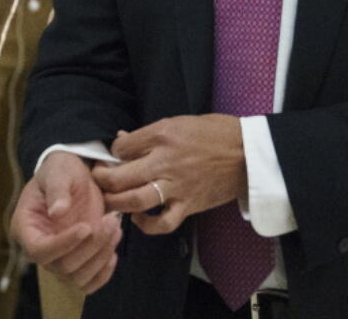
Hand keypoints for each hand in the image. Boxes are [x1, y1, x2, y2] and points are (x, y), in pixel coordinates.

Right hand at [10, 151, 121, 293]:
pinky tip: (113, 253)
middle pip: (62, 266)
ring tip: (115, 228)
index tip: (87, 227)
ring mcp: (58, 258)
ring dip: (100, 257)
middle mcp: (39, 248)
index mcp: (26, 227)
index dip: (63, 244)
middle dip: (91, 246)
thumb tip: (57, 211)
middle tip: (111, 220)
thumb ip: (58, 189)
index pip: (39, 250)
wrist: (76, 176)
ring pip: (77, 278)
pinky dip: (102, 274)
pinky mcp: (76, 261)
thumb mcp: (59, 170)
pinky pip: (87, 283)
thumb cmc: (62, 170)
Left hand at [92, 114, 246, 235]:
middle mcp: (166, 161)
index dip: (111, 153)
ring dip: (117, 203)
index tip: (113, 157)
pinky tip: (139, 218)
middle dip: (102, 180)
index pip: (122, 147)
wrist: (248, 153)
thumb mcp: (180, 122)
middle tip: (99, 181)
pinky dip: (146, 225)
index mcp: (163, 135)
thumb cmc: (215, 133)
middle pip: (120, 176)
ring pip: (135, 200)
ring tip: (112, 201)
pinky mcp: (188, 205)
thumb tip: (123, 141)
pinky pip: (162, 223)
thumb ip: (150, 134)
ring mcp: (177, 186)